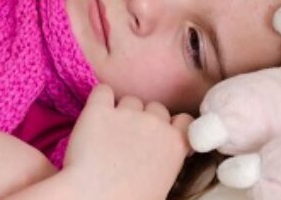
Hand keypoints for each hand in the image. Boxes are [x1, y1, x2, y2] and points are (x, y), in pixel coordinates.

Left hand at [61, 85, 192, 199]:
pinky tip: (95, 116)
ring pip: (130, 99)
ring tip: (108, 133)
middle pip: (155, 107)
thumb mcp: (162, 183)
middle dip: (145, 119)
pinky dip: (100, 99)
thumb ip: (166, 159)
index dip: (172, 126)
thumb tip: (158, 155)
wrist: (95, 198)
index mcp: (175, 144)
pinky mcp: (99, 109)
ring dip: (122, 111)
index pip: (184, 120)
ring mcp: (127, 113)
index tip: (161, 135)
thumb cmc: (128, 199)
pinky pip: (102, 91)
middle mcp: (155, 123)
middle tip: (130, 139)